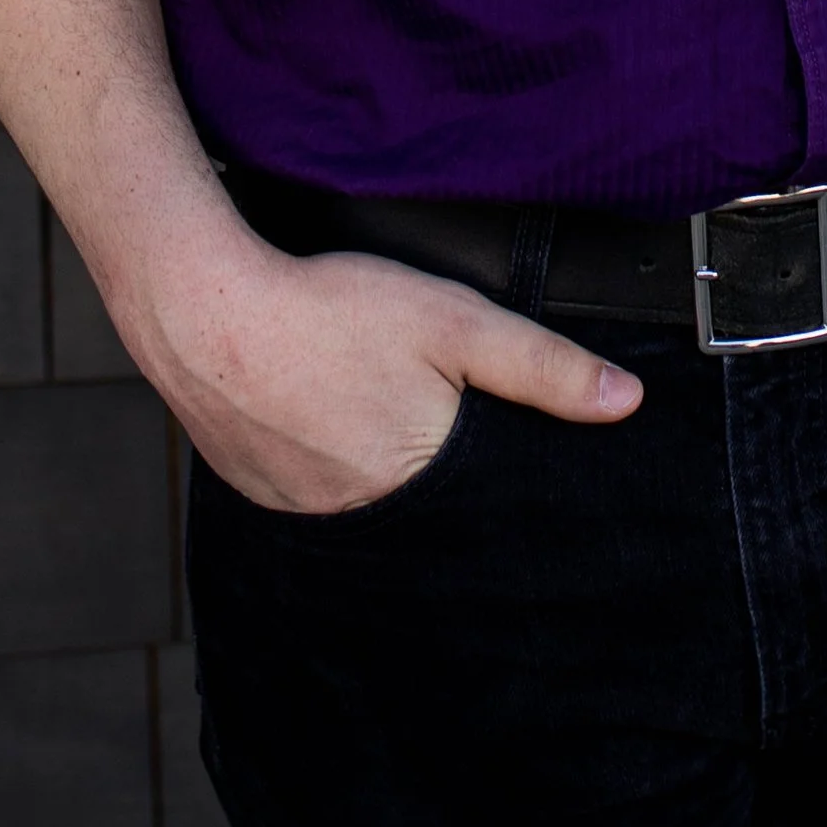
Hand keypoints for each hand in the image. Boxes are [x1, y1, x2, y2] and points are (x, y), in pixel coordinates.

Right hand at [146, 234, 641, 514]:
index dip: (497, 502)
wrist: (201, 306)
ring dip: (375, 476)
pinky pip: (308, 493)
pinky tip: (325, 422)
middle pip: (419, 515)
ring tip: (375, 423)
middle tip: (428, 432)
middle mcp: (356, 517)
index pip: (479, 519)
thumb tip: (625, 403)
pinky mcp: (255, 488)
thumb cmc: (330, 311)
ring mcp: (297, 508)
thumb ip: (541, 365)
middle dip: (437, 486)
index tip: (505, 486)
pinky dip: (324, 465)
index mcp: (416, 487)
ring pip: (360, 506)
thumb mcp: (455, 322)